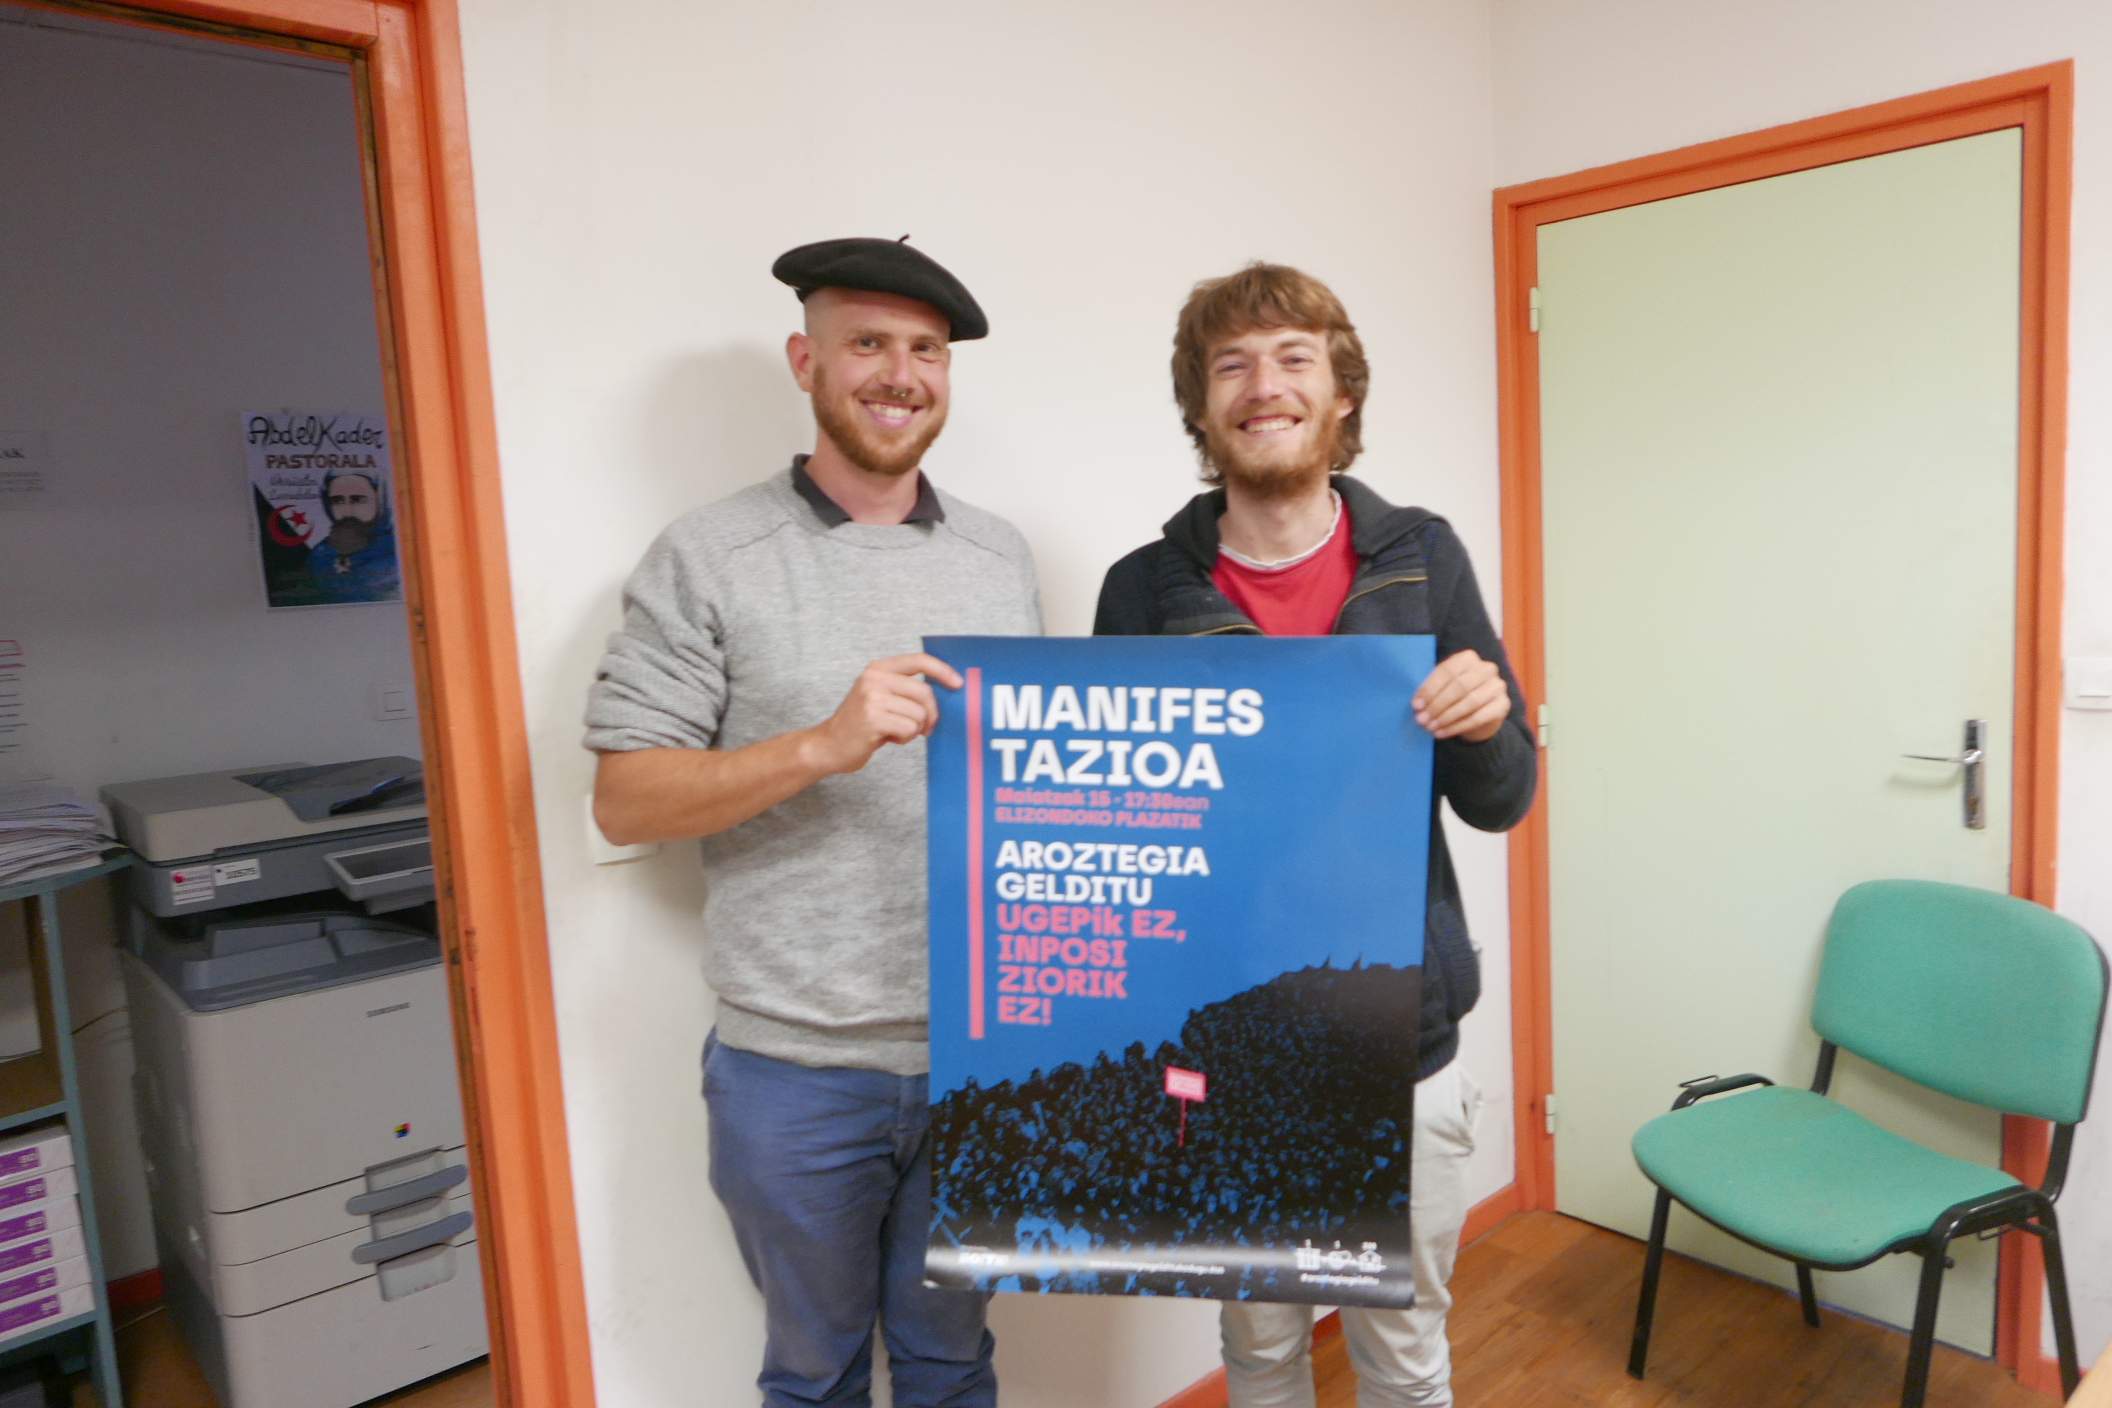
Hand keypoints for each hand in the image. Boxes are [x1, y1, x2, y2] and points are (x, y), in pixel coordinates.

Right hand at [807, 654, 963, 774]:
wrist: (829, 745)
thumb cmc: (861, 724)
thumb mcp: (880, 697)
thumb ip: (905, 690)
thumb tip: (946, 691)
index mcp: (878, 668)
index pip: (919, 660)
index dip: (942, 671)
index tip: (958, 683)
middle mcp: (874, 679)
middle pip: (925, 692)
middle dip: (931, 714)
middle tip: (925, 727)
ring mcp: (872, 698)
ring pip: (919, 714)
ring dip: (914, 729)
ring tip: (895, 731)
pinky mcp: (873, 718)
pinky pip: (909, 728)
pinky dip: (905, 737)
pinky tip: (888, 737)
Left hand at [1413, 650, 1509, 742]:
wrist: (1481, 714)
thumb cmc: (1455, 696)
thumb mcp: (1443, 688)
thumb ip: (1431, 692)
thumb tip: (1417, 706)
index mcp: (1468, 658)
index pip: (1447, 671)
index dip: (1430, 689)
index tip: (1416, 705)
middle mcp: (1487, 668)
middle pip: (1459, 686)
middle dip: (1437, 705)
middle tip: (1422, 720)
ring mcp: (1498, 686)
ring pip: (1469, 703)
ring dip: (1446, 717)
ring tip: (1430, 728)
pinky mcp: (1503, 705)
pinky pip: (1478, 717)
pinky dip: (1457, 727)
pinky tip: (1442, 733)